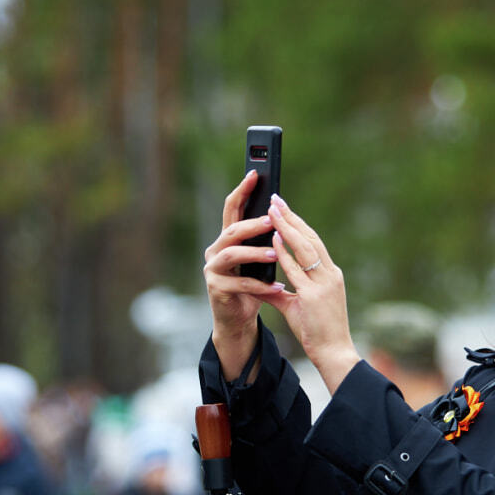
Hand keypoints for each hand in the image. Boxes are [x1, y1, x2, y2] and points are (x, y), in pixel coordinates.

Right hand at [203, 170, 285, 380]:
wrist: (237, 320)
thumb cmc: (251, 287)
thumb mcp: (258, 260)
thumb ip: (263, 239)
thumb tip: (281, 213)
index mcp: (227, 239)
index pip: (233, 208)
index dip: (242, 190)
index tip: (255, 174)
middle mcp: (215, 250)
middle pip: (232, 229)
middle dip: (252, 222)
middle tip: (271, 219)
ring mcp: (213, 270)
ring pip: (231, 254)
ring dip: (254, 252)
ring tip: (274, 252)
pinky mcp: (216, 289)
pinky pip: (239, 284)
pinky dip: (260, 285)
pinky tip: (277, 287)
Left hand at [260, 194, 360, 393]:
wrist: (334, 353)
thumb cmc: (319, 331)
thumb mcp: (298, 307)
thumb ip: (281, 293)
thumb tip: (262, 285)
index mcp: (330, 275)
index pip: (314, 242)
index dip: (298, 224)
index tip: (284, 209)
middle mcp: (330, 275)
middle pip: (310, 238)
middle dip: (292, 217)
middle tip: (276, 199)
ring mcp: (324, 284)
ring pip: (305, 248)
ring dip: (288, 227)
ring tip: (273, 210)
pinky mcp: (314, 296)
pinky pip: (297, 270)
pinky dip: (286, 253)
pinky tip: (274, 240)